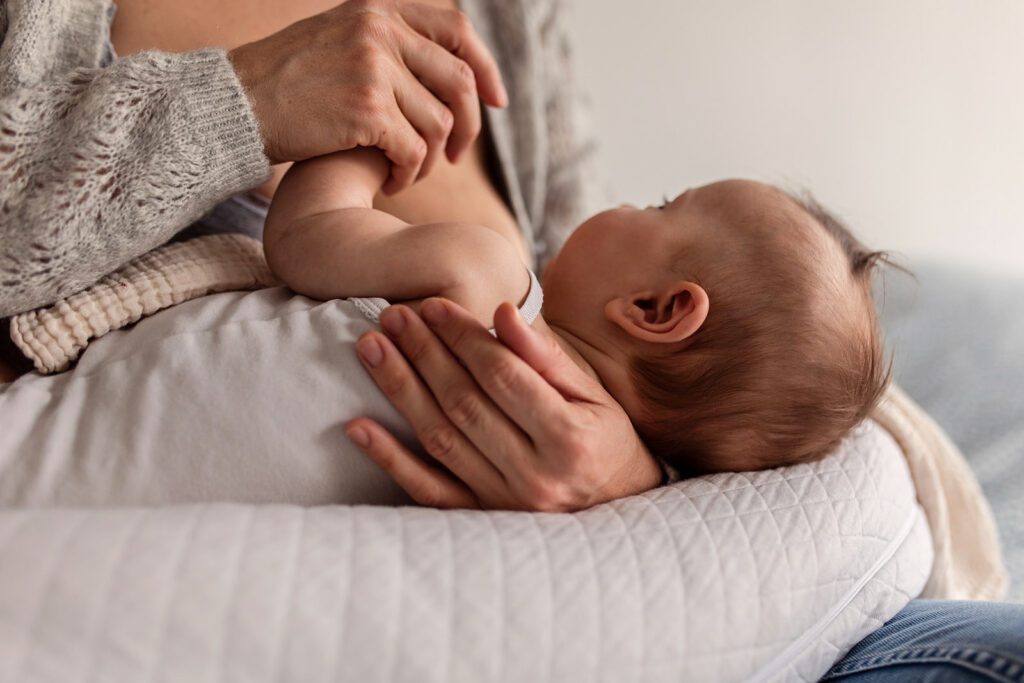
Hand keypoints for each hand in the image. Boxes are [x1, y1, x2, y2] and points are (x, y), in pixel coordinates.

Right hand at [228, 0, 506, 192]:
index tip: (496, 102)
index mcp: (378, 10)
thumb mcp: (338, 41)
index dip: (485, 68)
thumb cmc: (286, 84)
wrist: (236, 105)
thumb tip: (452, 74)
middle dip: (467, 126)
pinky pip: (414, 149)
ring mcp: (374, 67)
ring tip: (407, 172)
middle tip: (453, 156)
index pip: (457, 30)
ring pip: (438, 123)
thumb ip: (388, 45)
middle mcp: (380, 31)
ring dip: (428, 159)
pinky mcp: (366, 108)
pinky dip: (409, 174)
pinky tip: (391, 183)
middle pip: (459, 81)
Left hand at [344, 298, 664, 511]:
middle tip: (392, 316)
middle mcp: (534, 475)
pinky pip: (426, 489)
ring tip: (371, 348)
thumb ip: (546, 357)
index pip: (502, 377)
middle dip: (424, 354)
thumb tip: (503, 312)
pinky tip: (357, 427)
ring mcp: (502, 502)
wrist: (618, 504)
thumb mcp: (592, 393)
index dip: (463, 338)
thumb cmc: (605, 437)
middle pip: (463, 403)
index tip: (432, 305)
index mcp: (568, 438)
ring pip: (439, 439)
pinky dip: (389, 459)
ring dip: (400, 390)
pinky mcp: (480, 517)